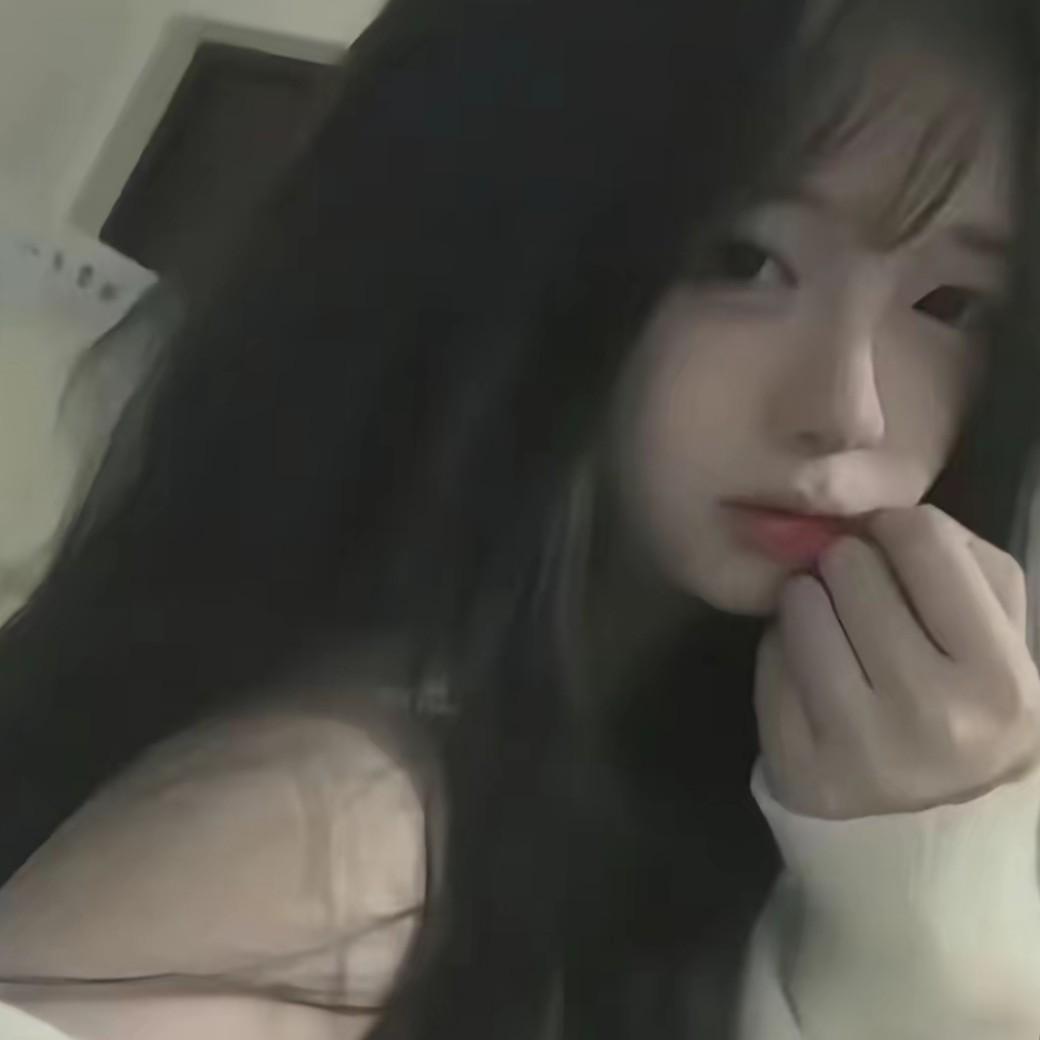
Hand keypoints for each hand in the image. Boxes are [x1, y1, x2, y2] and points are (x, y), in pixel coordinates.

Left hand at [754, 504, 1039, 818]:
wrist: (925, 839)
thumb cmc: (964, 717)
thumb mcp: (1001, 647)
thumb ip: (964, 569)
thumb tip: (888, 514)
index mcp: (1002, 680)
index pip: (925, 539)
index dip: (896, 528)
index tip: (889, 544)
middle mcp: (935, 717)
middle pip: (851, 564)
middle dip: (847, 565)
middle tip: (855, 594)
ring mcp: (861, 747)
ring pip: (800, 603)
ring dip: (807, 600)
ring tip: (831, 627)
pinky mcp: (799, 765)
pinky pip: (769, 655)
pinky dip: (782, 648)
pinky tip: (807, 670)